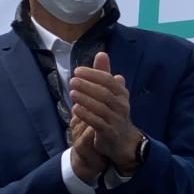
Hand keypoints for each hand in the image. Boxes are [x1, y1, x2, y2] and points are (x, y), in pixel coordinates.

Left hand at [70, 52, 142, 174]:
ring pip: (100, 107)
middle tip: (72, 80)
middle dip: (87, 85)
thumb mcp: (111, 93)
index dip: (93, 74)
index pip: (108, 80)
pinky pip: (97, 122)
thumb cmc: (113, 113)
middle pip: (104, 92)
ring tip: (71, 92)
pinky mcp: (109, 131)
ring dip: (85, 99)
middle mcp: (121, 105)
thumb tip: (101, 54)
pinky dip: (86, 115)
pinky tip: (75, 109)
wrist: (122, 140)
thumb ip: (104, 74)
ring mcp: (116, 119)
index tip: (77, 70)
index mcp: (122, 93)